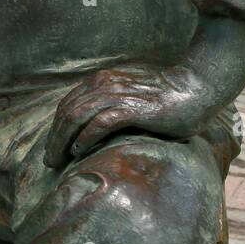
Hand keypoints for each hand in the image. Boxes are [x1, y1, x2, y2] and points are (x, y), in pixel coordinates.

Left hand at [44, 65, 216, 169]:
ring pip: (77, 117)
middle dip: (53, 138)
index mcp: (100, 82)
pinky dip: (85, 138)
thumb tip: (88, 132)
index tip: (52, 148)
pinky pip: (100, 123)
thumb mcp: (128, 99)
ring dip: (63, 141)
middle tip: (49, 161)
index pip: (67, 105)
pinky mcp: (132, 108)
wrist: (196, 89)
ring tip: (58, 161)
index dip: (55, 128)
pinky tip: (78, 151)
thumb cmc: (165, 99)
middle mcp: (104, 85)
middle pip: (67, 112)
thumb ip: (109, 108)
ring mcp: (117, 95)